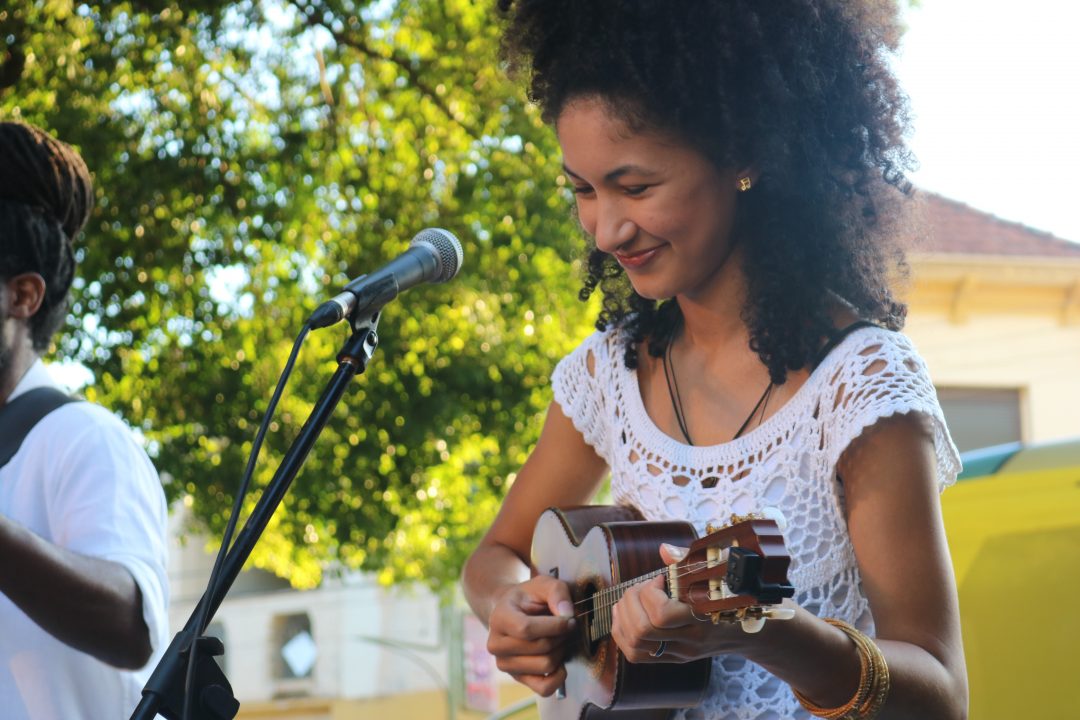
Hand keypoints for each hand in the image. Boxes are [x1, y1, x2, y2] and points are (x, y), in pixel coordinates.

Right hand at [486, 574, 576, 695]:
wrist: (514, 612)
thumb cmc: (530, 598)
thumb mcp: (543, 584)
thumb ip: (557, 592)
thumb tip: (567, 614)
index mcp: (499, 618)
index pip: (526, 629)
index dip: (554, 626)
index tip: (570, 619)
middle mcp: (496, 645)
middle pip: (541, 648)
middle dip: (561, 636)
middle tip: (566, 627)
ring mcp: (504, 664)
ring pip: (545, 665)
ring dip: (561, 651)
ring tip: (560, 639)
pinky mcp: (517, 678)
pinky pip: (544, 688)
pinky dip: (559, 676)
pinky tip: (559, 660)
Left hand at [610, 543, 746, 663]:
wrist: (743, 634)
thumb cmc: (727, 597)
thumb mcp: (714, 576)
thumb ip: (688, 561)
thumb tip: (664, 550)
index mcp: (702, 618)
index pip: (662, 615)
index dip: (650, 592)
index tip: (659, 579)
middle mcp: (690, 641)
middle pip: (642, 630)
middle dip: (631, 602)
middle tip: (641, 588)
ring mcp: (679, 653)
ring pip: (634, 644)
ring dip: (624, 616)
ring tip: (632, 598)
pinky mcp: (670, 659)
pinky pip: (635, 654)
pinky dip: (622, 632)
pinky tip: (625, 614)